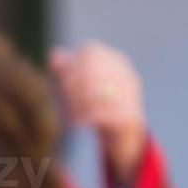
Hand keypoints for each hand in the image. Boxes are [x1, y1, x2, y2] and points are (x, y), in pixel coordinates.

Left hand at [50, 42, 147, 181]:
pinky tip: (77, 124)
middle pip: (93, 70)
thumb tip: (55, 55)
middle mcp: (127, 75)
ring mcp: (132, 95)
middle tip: (64, 102)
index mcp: (116, 61)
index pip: (91, 52)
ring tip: (69, 115)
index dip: (72, 65)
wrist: (125, 135)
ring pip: (98, 91)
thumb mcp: (81, 85)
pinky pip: (104, 113)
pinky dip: (86, 118)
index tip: (62, 84)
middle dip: (73, 86)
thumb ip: (68, 69)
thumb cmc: (98, 105)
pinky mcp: (132, 117)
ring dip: (77, 104)